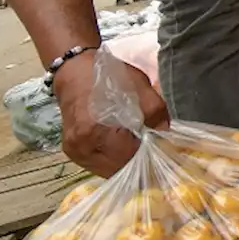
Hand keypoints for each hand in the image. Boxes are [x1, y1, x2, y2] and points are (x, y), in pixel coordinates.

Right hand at [53, 51, 169, 176]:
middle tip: (154, 151)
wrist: (75, 70)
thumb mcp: (139, 88)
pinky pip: (99, 164)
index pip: (129, 158)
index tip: (163, 151)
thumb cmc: (108, 77)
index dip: (149, 156)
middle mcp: (81, 148)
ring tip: (140, 148)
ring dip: (125, 162)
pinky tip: (124, 147)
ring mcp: (74, 152)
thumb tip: (165, 135)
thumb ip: (156, 112)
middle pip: (118, 169)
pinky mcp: (73, 151)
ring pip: (108, 170)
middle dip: (138, 162)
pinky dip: (114, 159)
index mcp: (94, 132)